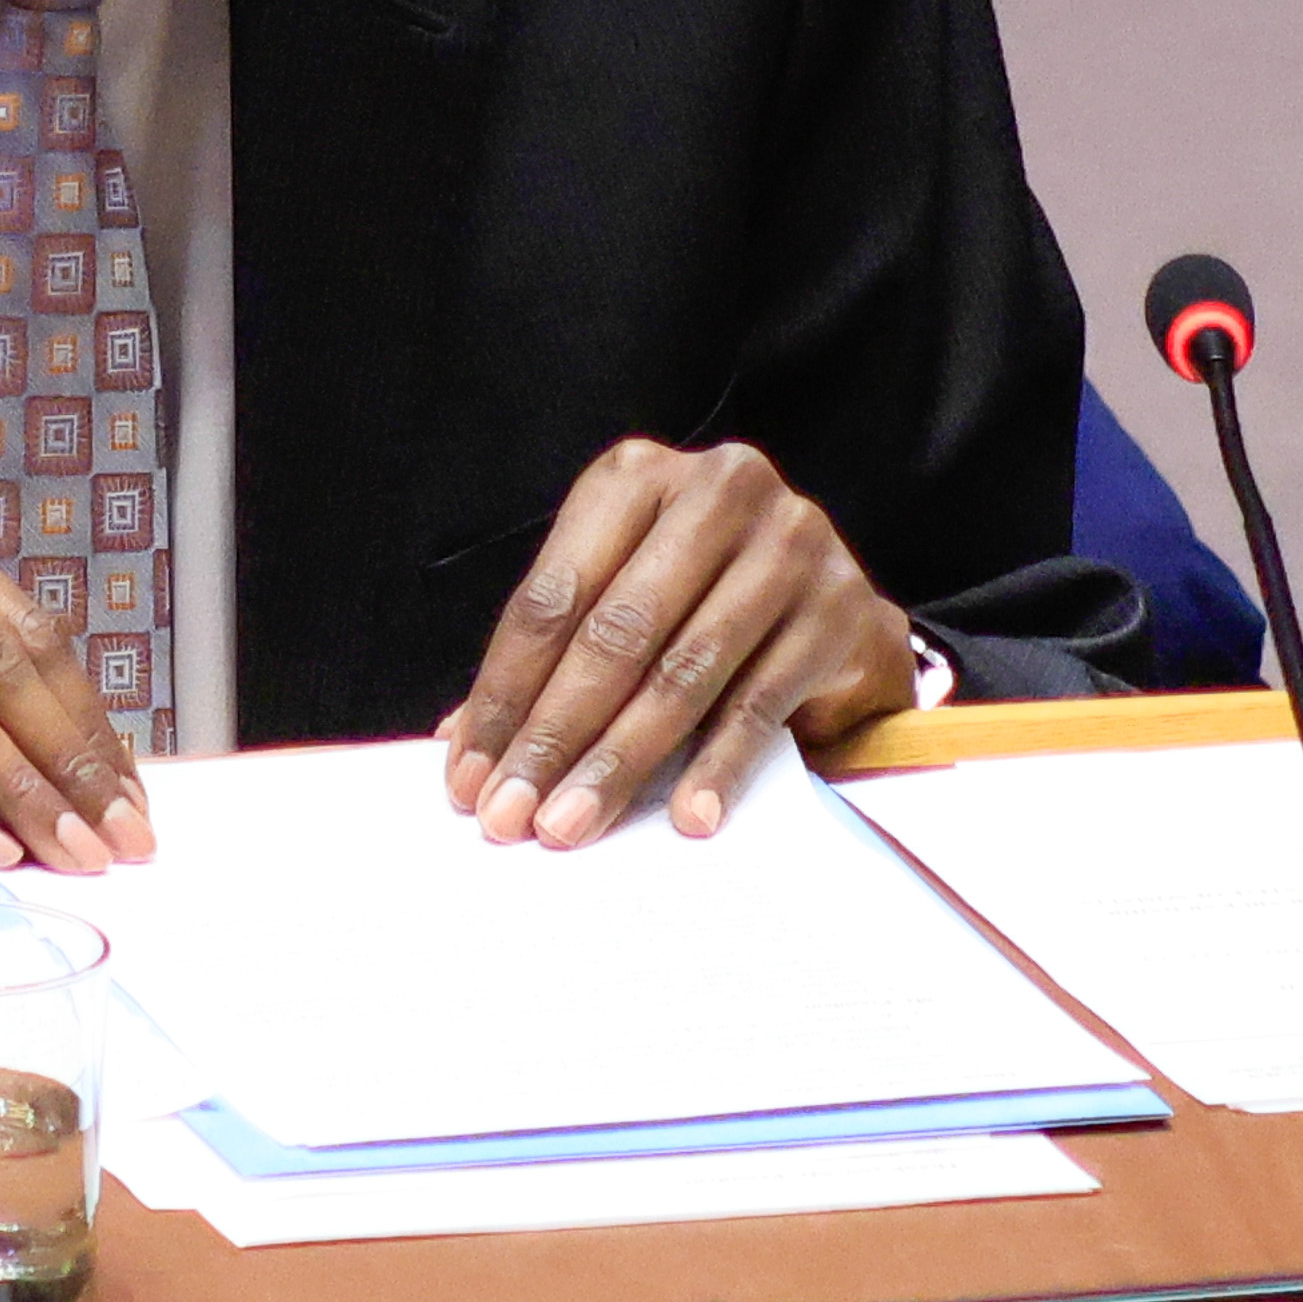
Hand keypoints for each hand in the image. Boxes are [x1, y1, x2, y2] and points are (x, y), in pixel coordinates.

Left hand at [437, 438, 916, 848]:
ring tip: (572, 823)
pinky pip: (761, 700)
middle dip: (554, 733)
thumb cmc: (703, 602)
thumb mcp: (621, 603)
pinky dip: (718, 765)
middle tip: (512, 812)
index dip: (505, 692)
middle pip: (615, 632)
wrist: (834, 607)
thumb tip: (462, 746)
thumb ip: (551, 660)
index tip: (468, 775)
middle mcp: (717, 491)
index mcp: (637, 478)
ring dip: (620, 759)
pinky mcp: (840, 608)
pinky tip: (687, 816)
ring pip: (683, 670)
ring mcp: (789, 545)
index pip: (553, 595)